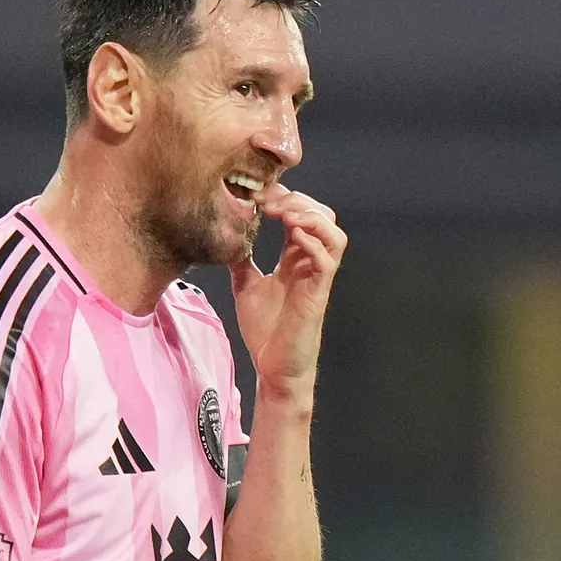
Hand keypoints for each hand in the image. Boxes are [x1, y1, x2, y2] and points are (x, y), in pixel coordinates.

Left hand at [228, 183, 346, 399]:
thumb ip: (242, 259)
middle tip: (266, 202)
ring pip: (333, 234)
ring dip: (310, 217)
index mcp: (295, 257)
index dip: (282, 198)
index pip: (300, 214)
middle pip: (322, 216)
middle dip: (296, 201)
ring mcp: (316, 277)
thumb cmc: (266, 328)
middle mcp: (310, 262)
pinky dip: (313, 242)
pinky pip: (327, 261)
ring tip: (282, 215)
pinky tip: (292, 236)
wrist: (272, 365)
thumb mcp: (246, 284)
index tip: (254, 196)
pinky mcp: (318, 294)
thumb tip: (227, 235)